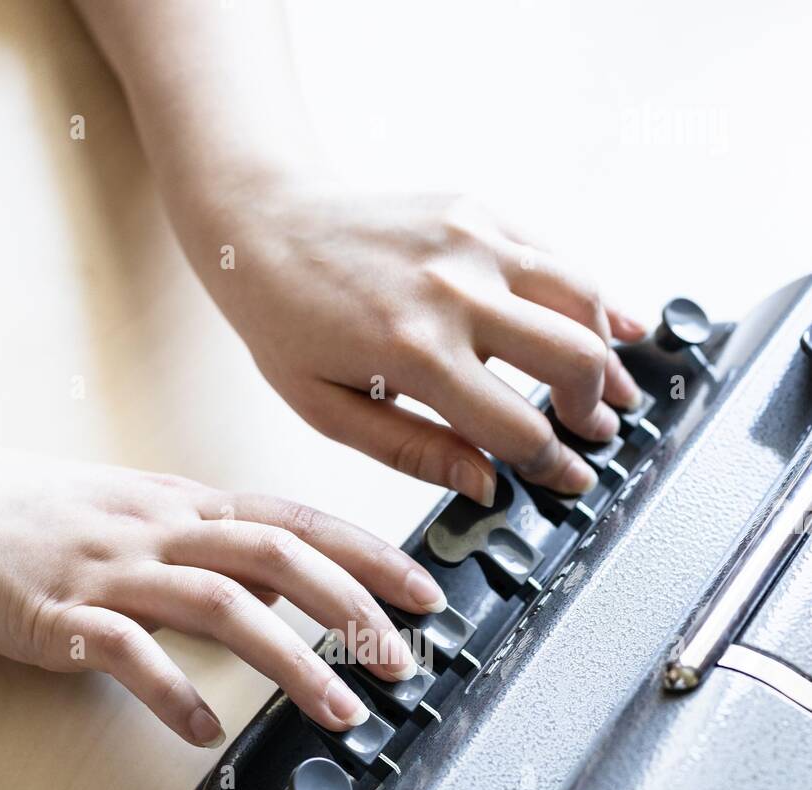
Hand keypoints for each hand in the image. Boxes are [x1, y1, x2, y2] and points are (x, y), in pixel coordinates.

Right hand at [0, 448, 444, 745]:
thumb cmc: (38, 516)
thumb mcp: (140, 516)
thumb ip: (213, 545)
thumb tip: (284, 583)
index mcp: (183, 504)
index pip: (296, 519)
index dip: (368, 554)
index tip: (426, 590)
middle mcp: (159, 529)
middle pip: (274, 555)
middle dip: (351, 607)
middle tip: (404, 660)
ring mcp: (111, 570)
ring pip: (219, 604)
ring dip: (291, 661)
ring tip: (341, 711)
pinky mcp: (60, 615)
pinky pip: (125, 653)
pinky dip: (172, 693)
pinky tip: (205, 732)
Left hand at [197, 184, 645, 502]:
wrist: (261, 223)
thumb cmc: (285, 321)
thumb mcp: (329, 411)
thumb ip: (414, 452)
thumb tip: (485, 485)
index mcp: (415, 354)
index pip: (518, 427)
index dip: (555, 464)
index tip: (571, 480)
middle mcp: (454, 293)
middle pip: (572, 359)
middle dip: (594, 409)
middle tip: (595, 435)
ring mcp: (472, 243)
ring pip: (581, 299)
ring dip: (610, 352)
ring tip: (616, 389)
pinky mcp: (477, 212)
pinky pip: (559, 255)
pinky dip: (598, 294)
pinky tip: (619, 325)